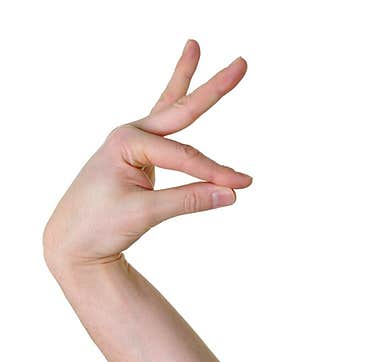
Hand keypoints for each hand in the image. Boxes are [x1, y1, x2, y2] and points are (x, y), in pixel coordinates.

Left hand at [43, 40, 252, 270]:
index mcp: (126, 142)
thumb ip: (188, 200)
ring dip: (186, 80)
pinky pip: (166, 126)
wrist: (72, 242)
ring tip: (194, 47)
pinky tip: (184, 82)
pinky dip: (176, 103)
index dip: (214, 171)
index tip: (242, 186)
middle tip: (242, 63)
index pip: (184, 156)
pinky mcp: (142, 155)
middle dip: (212, 88)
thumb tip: (231, 193)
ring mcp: (135, 142)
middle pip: (181, 109)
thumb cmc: (99, 225)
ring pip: (170, 107)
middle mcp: (130, 134)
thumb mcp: (143, 213)